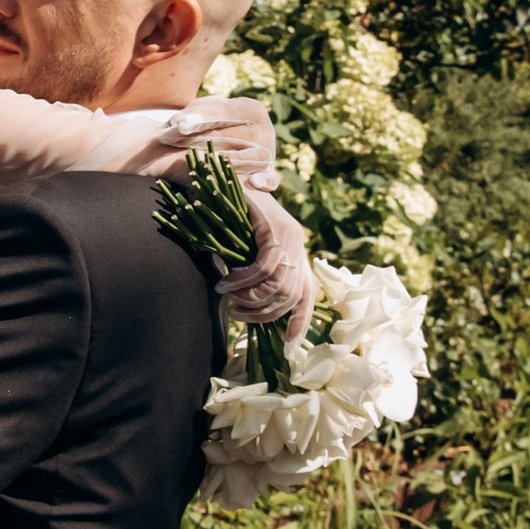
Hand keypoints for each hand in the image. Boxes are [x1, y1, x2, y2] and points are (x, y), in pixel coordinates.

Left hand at [165, 97, 276, 191]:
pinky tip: (254, 182)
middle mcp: (264, 130)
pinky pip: (272, 179)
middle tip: (170, 139)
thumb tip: (179, 123)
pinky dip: (267, 181)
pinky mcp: (268, 174)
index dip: (204, 116)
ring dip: (225, 159)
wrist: (224, 148)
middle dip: (200, 138)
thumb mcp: (204, 113)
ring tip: (201, 161)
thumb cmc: (209, 126)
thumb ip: (194, 114)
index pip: (227, 111)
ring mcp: (268, 153)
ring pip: (251, 156)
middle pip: (234, 134)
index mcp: (251, 109)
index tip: (181, 123)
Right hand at [217, 187, 314, 338]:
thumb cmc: (229, 218)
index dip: (300, 323)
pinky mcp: (276, 229)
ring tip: (229, 299)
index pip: (306, 295)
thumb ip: (255, 275)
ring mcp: (291, 237)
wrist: (223, 180)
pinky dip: (244, 281)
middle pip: (290, 296)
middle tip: (237, 314)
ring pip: (278, 284)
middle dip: (263, 314)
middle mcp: (298, 246)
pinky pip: (265, 267)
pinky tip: (226, 283)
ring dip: (250, 298)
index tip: (287, 348)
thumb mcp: (245, 252)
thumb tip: (250, 306)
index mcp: (296, 253)